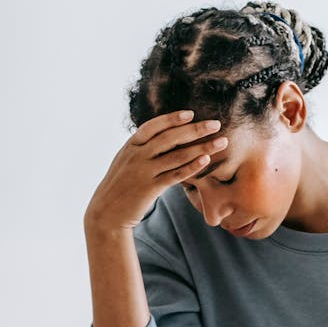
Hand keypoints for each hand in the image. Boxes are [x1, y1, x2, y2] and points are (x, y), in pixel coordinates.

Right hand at [84, 111, 228, 232]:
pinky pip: (175, 175)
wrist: (106, 213)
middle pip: (170, 137)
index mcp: (131, 146)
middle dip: (195, 129)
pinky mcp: (150, 188)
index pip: (154, 126)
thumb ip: (141, 150)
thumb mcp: (126, 162)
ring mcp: (144, 171)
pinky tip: (206, 160)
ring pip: (177, 155)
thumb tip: (160, 140)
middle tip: (216, 123)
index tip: (191, 113)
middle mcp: (137, 156)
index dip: (172, 119)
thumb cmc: (120, 187)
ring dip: (202, 147)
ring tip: (221, 142)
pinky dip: (192, 167)